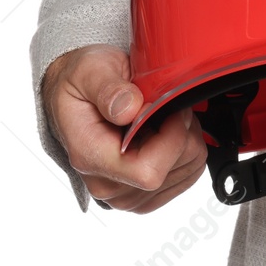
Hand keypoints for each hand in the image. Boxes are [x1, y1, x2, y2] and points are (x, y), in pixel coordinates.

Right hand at [42, 44, 207, 212]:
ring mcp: (128, 194)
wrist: (76, 97)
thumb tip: (128, 108)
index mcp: (91, 159)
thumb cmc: (81, 86)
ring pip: (188, 168)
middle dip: (181, 129)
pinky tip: (165, 131)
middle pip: (173, 168)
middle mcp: (108, 186)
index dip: (172, 136)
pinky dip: (186, 147)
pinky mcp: (146, 193)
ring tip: (160, 117)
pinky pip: (189, 173)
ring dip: (185, 136)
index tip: (168, 105)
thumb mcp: (89, 72)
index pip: (149, 171)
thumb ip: (109, 90)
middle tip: (163, 105)